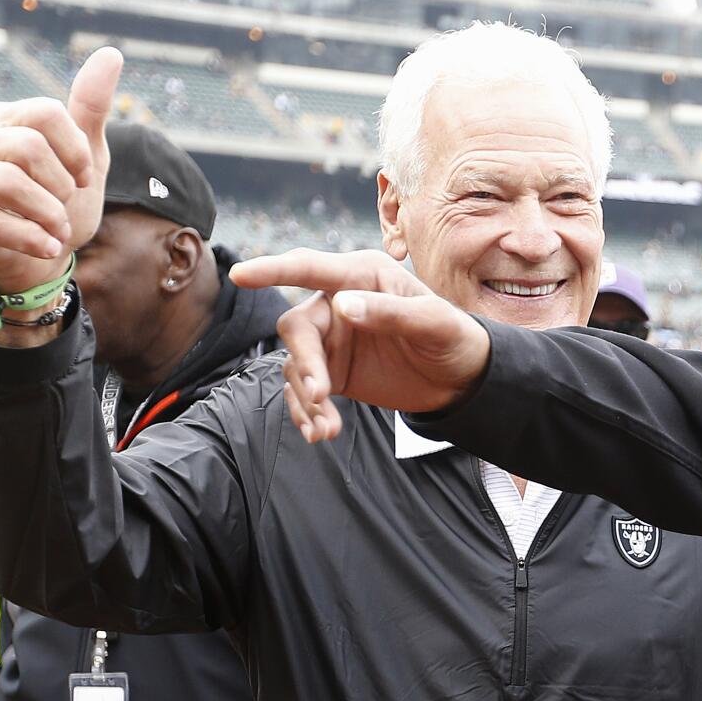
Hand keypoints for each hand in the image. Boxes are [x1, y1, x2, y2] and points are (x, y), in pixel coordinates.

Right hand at [0, 46, 120, 293]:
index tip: (82, 178)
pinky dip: (30, 238)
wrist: (40, 259)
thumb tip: (111, 53)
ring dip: (49, 215)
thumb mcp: (85, 155)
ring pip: (8, 182)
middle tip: (65, 208)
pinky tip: (49, 248)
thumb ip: (91, 107)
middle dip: (61, 186)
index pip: (45, 112)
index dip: (75, 150)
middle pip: (29, 146)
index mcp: (1, 119)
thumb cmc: (59, 202)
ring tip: (58, 231)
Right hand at [229, 250, 492, 441]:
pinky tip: (323, 432)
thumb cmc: (453, 336)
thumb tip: (342, 306)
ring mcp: (332, 339)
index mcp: (361, 276)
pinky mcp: (332, 371)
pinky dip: (307, 412)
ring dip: (306, 397)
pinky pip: (303, 389)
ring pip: (296, 364)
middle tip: (323, 394)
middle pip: (297, 327)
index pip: (309, 268)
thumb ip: (391, 312)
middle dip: (304, 362)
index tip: (240, 275)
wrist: (461, 378)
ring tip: (328, 428)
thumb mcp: (433, 321)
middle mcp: (338, 303)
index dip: (273, 270)